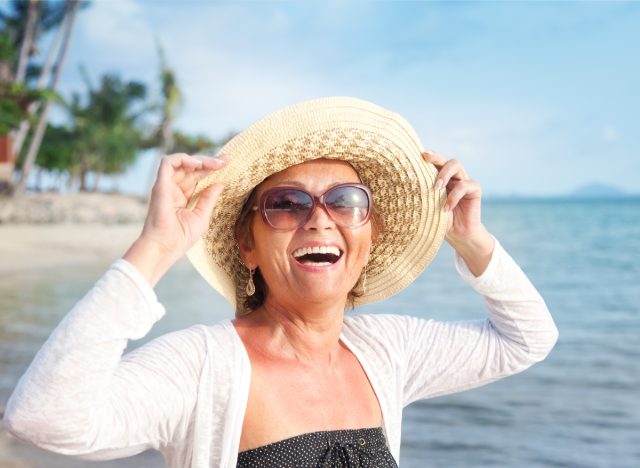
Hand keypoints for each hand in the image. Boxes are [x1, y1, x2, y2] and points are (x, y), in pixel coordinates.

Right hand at [124, 153, 229, 285]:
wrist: (165, 248)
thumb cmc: (180, 238)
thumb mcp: (201, 216)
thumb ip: (209, 199)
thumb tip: (220, 184)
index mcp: (183, 196)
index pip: (197, 176)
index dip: (211, 168)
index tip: (228, 162)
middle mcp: (174, 188)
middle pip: (191, 167)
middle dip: (210, 161)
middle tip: (226, 159)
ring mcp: (166, 186)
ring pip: (181, 162)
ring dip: (199, 159)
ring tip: (215, 163)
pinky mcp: (160, 185)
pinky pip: (167, 163)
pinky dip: (182, 159)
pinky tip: (197, 165)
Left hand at [422, 150, 493, 275]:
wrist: (457, 235)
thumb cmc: (437, 220)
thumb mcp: (425, 207)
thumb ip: (419, 195)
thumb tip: (398, 188)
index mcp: (439, 178)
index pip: (433, 162)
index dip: (427, 156)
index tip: (417, 155)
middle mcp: (451, 176)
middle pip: (445, 158)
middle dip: (435, 157)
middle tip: (425, 158)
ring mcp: (463, 181)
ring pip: (456, 164)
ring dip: (444, 174)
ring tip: (436, 188)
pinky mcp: (474, 190)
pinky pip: (465, 185)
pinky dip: (454, 195)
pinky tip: (447, 208)